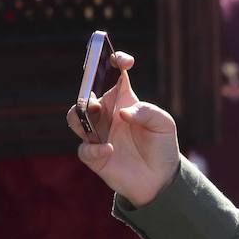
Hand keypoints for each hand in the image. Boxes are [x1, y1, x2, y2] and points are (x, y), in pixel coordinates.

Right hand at [66, 52, 180, 205]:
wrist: (161, 178)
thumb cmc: (162, 146)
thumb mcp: (164, 125)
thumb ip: (148, 113)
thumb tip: (123, 113)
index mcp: (124, 101)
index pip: (114, 75)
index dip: (114, 62)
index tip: (122, 61)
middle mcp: (107, 114)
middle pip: (87, 93)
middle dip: (87, 88)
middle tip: (97, 91)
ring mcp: (98, 133)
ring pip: (74, 116)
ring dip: (81, 113)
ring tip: (94, 113)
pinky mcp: (94, 155)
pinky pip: (85, 148)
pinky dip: (95, 148)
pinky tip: (110, 149)